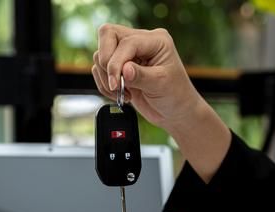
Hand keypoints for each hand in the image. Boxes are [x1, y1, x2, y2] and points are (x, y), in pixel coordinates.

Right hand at [92, 24, 230, 181]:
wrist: (175, 112)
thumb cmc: (175, 96)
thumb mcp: (160, 85)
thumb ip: (141, 76)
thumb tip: (124, 70)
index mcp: (156, 40)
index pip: (127, 42)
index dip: (116, 62)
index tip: (116, 84)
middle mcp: (141, 42)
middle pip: (108, 35)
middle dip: (106, 62)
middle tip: (115, 84)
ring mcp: (129, 55)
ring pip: (101, 54)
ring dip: (106, 77)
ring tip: (123, 93)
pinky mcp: (120, 68)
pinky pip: (99, 69)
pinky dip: (104, 84)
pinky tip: (120, 95)